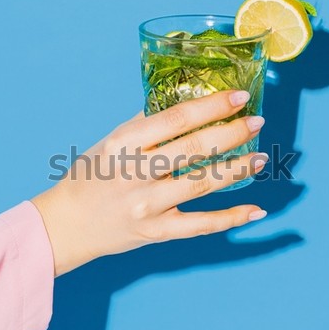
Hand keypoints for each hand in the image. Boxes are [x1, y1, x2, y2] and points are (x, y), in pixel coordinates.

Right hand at [32, 90, 267, 275]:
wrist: (67, 225)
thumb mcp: (110, 143)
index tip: (239, 97)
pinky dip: (231, 218)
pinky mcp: (156, 232)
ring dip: (237, 169)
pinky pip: (200, 225)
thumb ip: (144, 124)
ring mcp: (147, 206)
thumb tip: (183, 104)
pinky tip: (256, 210)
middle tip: (257, 122)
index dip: (212, 106)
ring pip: (202, 184)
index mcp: (123, 144)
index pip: (175, 119)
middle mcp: (136, 174)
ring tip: (261, 158)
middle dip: (232, 133)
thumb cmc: (88, 178)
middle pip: (194, 149)